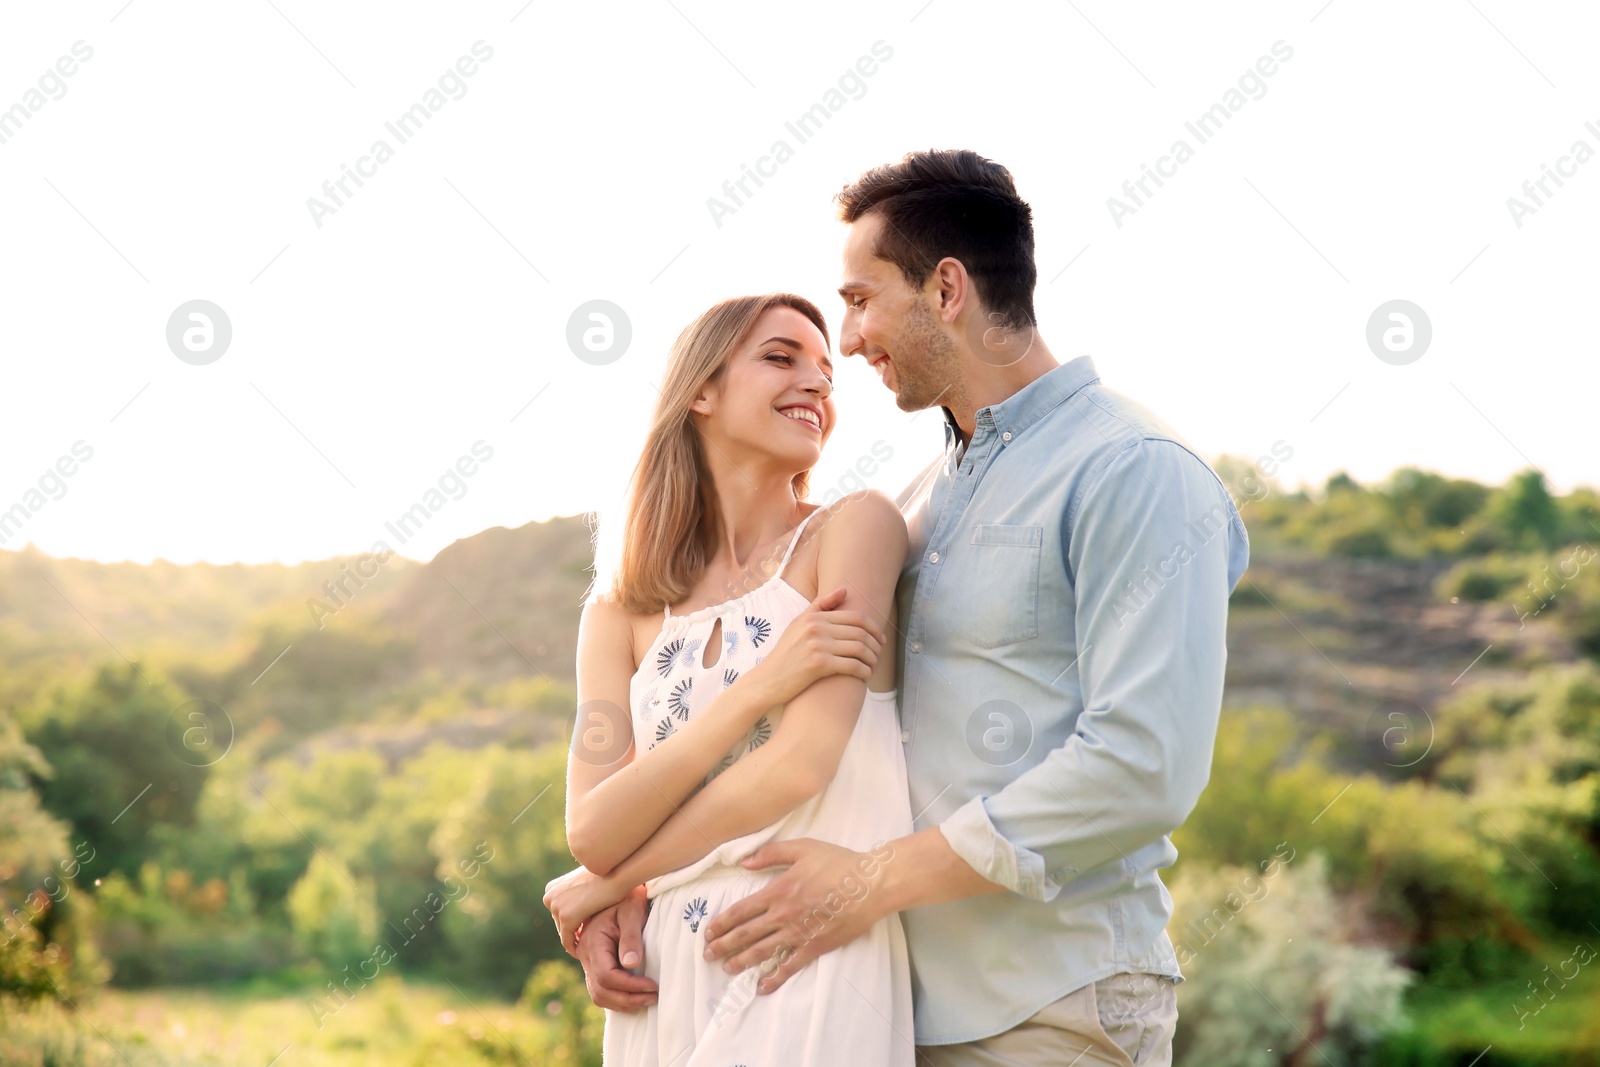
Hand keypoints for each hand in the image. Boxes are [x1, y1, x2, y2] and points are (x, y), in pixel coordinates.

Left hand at [543, 865, 629, 955]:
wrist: (617, 872)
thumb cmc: (608, 875)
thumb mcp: (586, 881)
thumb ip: (578, 892)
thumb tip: (580, 904)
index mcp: (552, 887)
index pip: (558, 912)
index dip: (571, 923)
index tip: (582, 932)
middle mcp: (550, 896)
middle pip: (559, 923)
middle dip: (572, 931)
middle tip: (586, 942)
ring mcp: (556, 907)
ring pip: (563, 932)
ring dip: (574, 939)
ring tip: (588, 946)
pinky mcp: (566, 917)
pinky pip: (567, 940)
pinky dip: (574, 948)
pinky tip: (584, 952)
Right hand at [574, 885, 657, 1010]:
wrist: (618, 890)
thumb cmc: (628, 899)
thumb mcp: (632, 911)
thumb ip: (631, 937)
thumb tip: (632, 964)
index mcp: (592, 942)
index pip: (607, 976)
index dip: (630, 986)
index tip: (653, 986)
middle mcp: (585, 954)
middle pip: (600, 991)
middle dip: (628, 999)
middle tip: (654, 997)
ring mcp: (587, 961)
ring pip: (599, 995)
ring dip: (623, 1003)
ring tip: (648, 1000)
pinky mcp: (594, 965)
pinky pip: (601, 990)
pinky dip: (617, 998)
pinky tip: (636, 996)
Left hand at [701, 838, 892, 994]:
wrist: (870, 885)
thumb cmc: (838, 863)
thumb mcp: (803, 848)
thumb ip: (771, 854)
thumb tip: (745, 862)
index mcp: (778, 891)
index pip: (741, 911)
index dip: (722, 923)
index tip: (708, 932)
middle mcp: (784, 915)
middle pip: (746, 934)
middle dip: (724, 945)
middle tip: (708, 955)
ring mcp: (799, 933)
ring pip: (763, 952)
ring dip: (742, 961)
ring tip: (727, 969)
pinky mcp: (815, 946)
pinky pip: (791, 966)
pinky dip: (775, 978)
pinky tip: (762, 986)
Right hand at [748, 587, 884, 705]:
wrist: (768, 679)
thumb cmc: (786, 653)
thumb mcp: (798, 624)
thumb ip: (820, 606)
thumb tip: (844, 589)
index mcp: (814, 617)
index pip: (856, 617)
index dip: (874, 628)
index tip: (880, 639)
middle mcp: (816, 628)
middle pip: (860, 633)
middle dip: (876, 645)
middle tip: (879, 654)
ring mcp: (817, 646)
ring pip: (859, 649)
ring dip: (872, 659)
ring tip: (873, 665)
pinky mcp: (819, 665)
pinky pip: (852, 666)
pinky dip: (864, 671)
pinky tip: (865, 676)